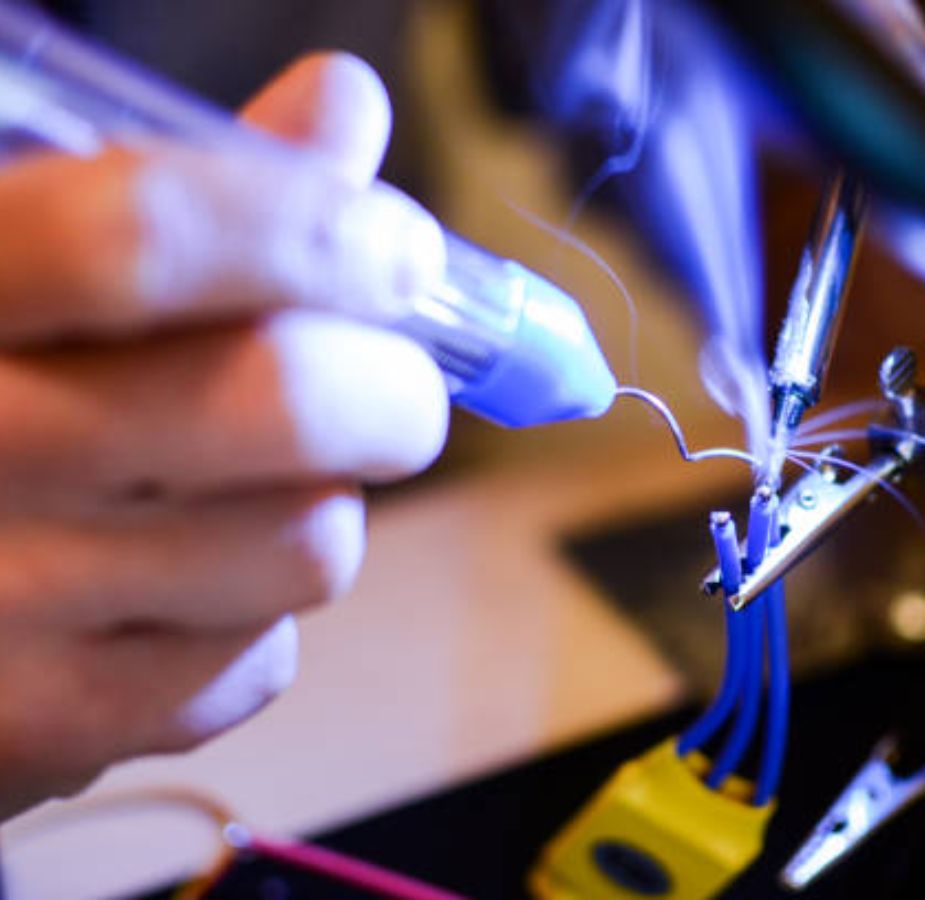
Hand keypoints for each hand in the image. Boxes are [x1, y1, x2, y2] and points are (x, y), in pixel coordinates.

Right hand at [0, 53, 447, 818]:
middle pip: (285, 404)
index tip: (402, 249)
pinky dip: (254, 621)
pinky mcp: (46, 727)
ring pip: (308, 546)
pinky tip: (179, 588)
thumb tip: (342, 107)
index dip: (317, 230)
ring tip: (248, 494)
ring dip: (321, 510)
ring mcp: (1, 603)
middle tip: (394, 393)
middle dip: (394, 394)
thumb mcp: (34, 266)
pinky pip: (257, 663)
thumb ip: (193, 190)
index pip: (150, 236)